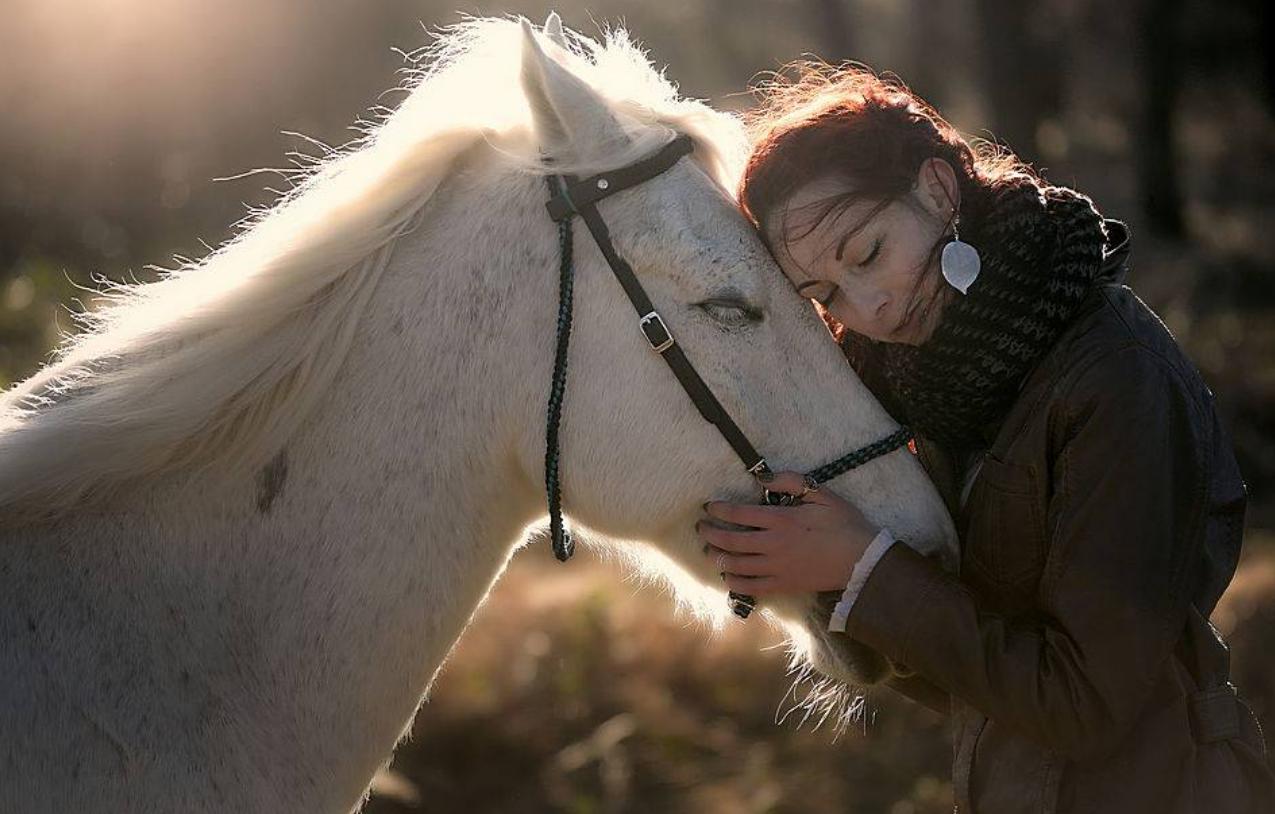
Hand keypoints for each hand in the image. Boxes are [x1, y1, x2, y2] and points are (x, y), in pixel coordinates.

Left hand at [696, 471, 880, 595]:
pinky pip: (751, 587)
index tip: (708, 507)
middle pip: (731, 540)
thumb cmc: (844, 524)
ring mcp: (776, 567)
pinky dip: (734, 582)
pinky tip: (728, 576)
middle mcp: (773, 544)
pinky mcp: (783, 585)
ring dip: (717, 556)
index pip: (739, 513)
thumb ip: (792, 482)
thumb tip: (764, 478)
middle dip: (710, 533)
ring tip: (708, 551)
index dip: (719, 510)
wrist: (862, 560)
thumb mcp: (821, 494)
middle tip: (701, 528)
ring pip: (736, 564)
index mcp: (781, 519)